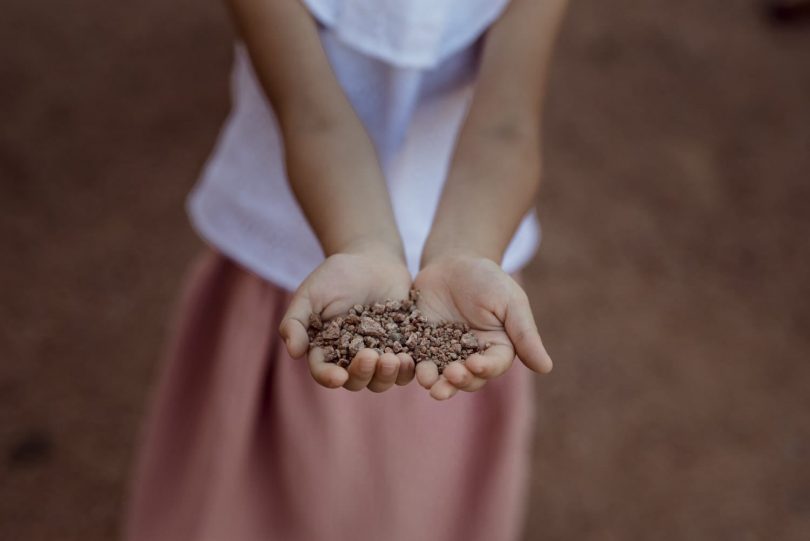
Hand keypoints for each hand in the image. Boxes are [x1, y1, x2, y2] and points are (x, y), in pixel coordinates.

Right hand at [279, 242, 415, 391]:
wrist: (373, 261)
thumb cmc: (336, 276)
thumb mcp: (311, 294)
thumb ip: (296, 321)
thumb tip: (293, 352)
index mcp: (326, 350)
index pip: (324, 372)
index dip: (330, 378)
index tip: (339, 377)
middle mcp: (352, 359)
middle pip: (356, 381)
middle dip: (363, 374)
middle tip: (371, 357)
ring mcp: (378, 355)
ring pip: (382, 380)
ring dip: (387, 376)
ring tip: (394, 359)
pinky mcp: (403, 348)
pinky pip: (407, 367)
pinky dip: (408, 368)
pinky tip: (409, 357)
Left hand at [412, 254, 551, 399]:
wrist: (453, 261)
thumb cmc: (488, 279)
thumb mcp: (510, 301)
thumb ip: (525, 334)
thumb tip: (547, 368)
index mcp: (497, 349)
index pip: (493, 365)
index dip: (485, 369)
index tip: (475, 365)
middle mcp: (471, 357)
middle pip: (467, 378)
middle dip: (458, 381)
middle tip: (449, 377)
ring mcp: (444, 354)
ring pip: (440, 375)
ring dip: (435, 381)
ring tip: (428, 381)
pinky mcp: (420, 346)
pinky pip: (416, 359)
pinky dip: (412, 365)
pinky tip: (406, 364)